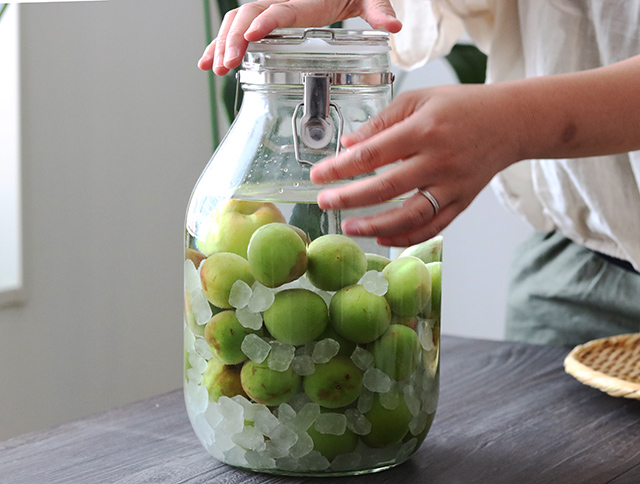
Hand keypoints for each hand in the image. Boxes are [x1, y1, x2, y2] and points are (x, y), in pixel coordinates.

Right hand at [198, 0, 401, 75]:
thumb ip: (379, 10)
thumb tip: (393, 27)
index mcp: (306, 1)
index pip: (280, 11)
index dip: (263, 23)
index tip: (249, 40)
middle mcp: (283, 2)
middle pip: (248, 16)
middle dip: (234, 40)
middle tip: (226, 65)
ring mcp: (272, 9)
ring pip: (237, 21)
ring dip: (222, 44)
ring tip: (213, 68)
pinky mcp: (268, 18)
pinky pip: (238, 27)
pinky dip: (221, 43)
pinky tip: (208, 62)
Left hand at [309, 84, 525, 246]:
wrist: (510, 122)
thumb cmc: (461, 107)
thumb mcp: (419, 100)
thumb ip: (382, 122)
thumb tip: (348, 145)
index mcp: (424, 130)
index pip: (373, 153)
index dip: (341, 167)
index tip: (318, 175)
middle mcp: (438, 160)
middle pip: (387, 187)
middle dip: (349, 197)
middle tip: (324, 202)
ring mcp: (452, 185)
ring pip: (410, 215)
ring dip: (375, 226)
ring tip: (349, 227)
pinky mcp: (462, 201)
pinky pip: (433, 226)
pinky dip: (407, 237)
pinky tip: (383, 238)